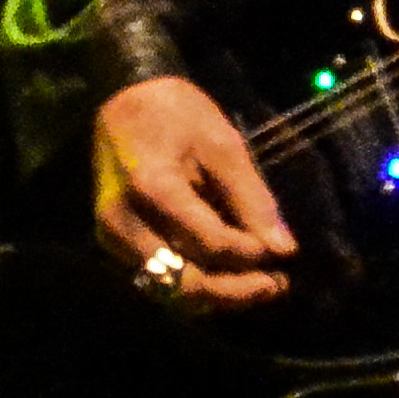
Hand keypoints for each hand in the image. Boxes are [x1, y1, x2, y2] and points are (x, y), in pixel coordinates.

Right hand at [93, 73, 294, 309]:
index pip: (209, 244)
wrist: (120, 101)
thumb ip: (251, 198)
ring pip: (170, 292)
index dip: (251, 255)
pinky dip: (196, 286)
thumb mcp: (222, 143)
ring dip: (218, 296)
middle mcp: (123, 224)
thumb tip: (283, 249)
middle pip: (184, 283)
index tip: (285, 253)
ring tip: (260, 285)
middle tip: (278, 285)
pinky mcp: (114, 245)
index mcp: (152, 188)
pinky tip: (229, 278)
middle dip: (236, 292)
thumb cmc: (174, 113)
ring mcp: (113, 238)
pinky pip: (158, 281)